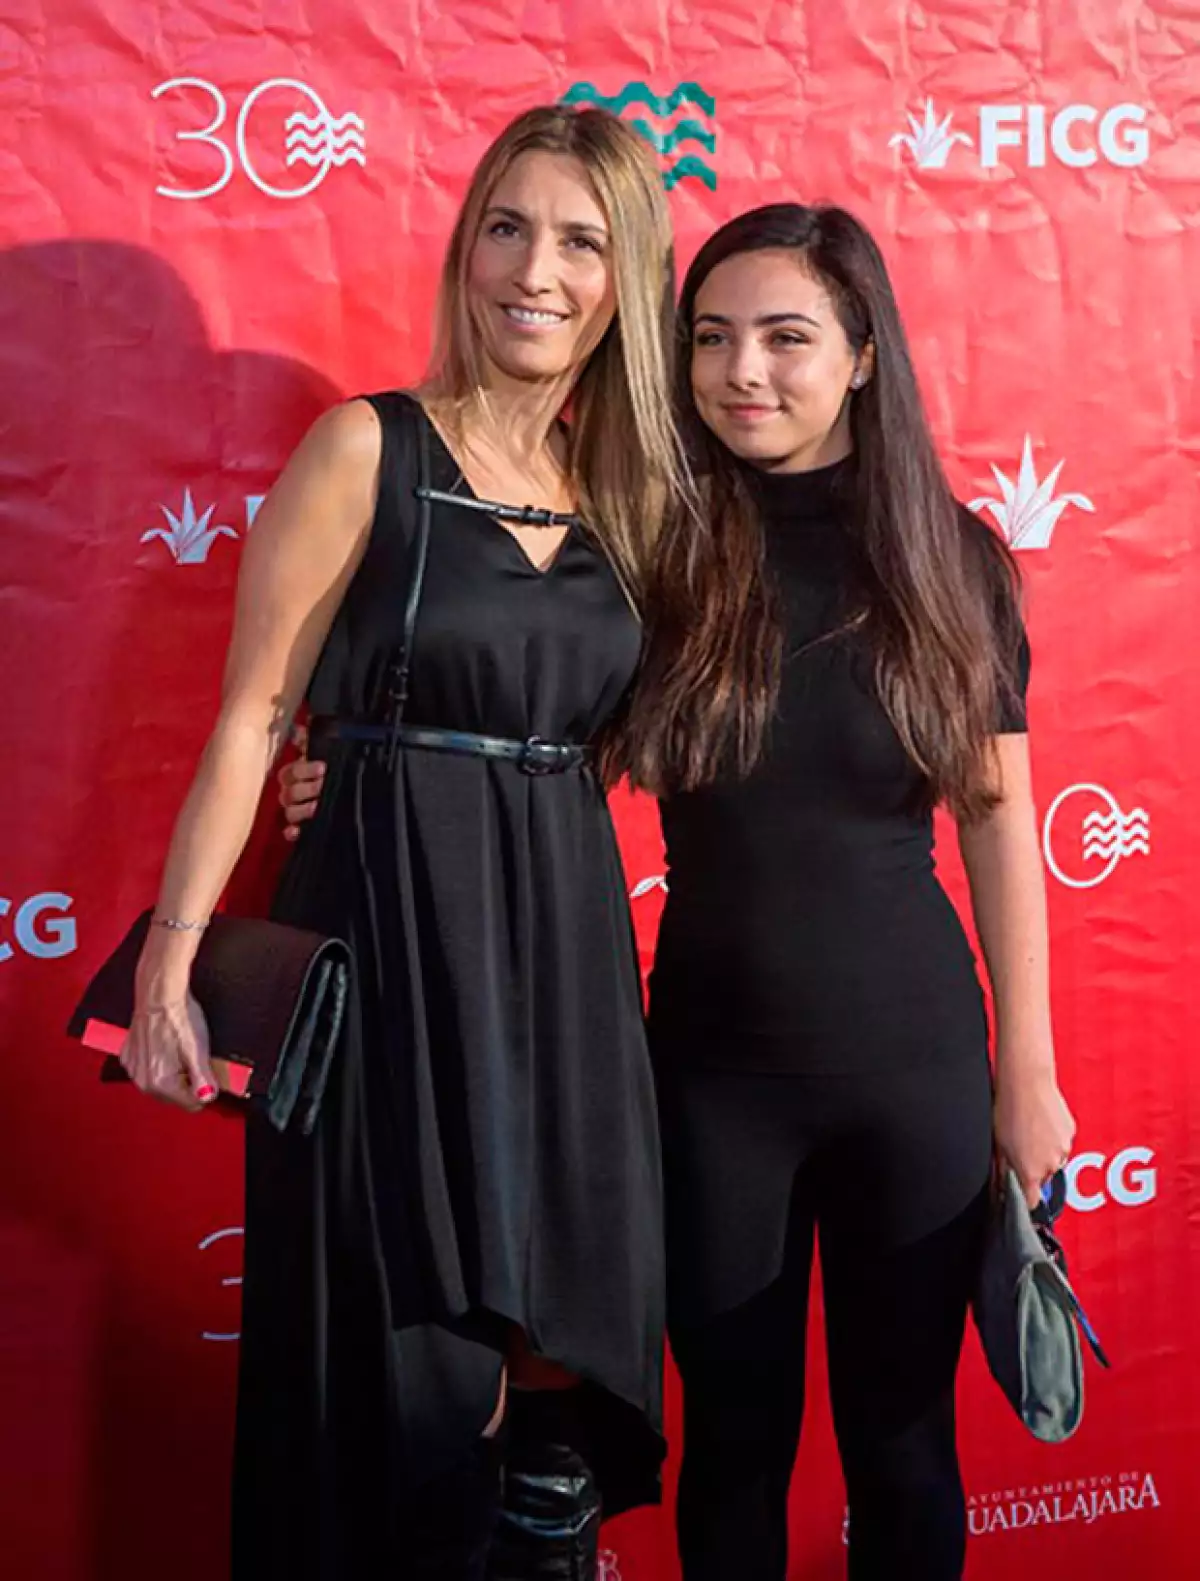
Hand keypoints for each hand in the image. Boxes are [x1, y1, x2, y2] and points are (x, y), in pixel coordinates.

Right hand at [120, 991, 217, 1112]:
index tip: (209, 1078)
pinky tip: (168, 1048)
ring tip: (181, 1053)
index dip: (204, 1091)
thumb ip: (204, 1079)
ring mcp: (133, 1068)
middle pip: (174, 1097)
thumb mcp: (199, 1051)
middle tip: (196, 1062)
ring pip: (161, 1085)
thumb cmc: (177, 1017)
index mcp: (160, 1082)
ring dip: (174, 1076)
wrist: (159, 995)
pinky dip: (160, 1064)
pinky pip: (148, 1070)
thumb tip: (208, 1096)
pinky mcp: (130, 1057)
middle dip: (188, 1084)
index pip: (190, 1104)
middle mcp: (142, 1080)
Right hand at [279, 723, 323, 842]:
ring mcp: (295, 810)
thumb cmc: (333, 770)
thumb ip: (311, 740)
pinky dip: (292, 832)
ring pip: (290, 811)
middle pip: (289, 792)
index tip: (322, 767)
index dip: (305, 769)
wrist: (355, 790)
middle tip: (323, 786)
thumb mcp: (326, 752)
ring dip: (302, 809)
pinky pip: (290, 831)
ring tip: (316, 807)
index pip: (291, 771)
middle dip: (307, 788)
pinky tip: (296, 831)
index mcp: (296, 774)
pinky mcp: (301, 827)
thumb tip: (301, 730)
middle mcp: (292, 792)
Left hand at [993, 1064, 1075, 1208]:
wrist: (1026, 1083)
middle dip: (1033, 1168)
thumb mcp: (998, 1145)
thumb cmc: (1008, 1110)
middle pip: (1043, 1178)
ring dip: (1044, 1152)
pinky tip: (1040, 1122)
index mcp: (1030, 1172)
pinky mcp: (1070, 1133)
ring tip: (1029, 1131)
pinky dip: (1053, 1138)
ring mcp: (1063, 1149)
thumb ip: (1002, 1171)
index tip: (1022, 1195)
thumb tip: (1001, 1186)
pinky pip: (1061, 1143)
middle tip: (1019, 1147)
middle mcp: (1050, 1165)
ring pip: (1053, 1160)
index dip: (1026, 1198)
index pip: (1033, 1201)